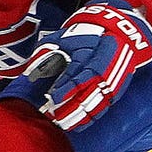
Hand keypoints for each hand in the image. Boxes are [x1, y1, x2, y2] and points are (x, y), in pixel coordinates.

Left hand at [23, 0, 151, 130]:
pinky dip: (96, 113)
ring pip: (100, 98)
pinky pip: (108, 101)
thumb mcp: (63, 37)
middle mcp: (104, 64)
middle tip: (57, 118)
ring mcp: (115, 74)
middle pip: (90, 90)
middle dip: (74, 106)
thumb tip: (31, 72)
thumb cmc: (84, 33)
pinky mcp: (119, 83)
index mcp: (91, 50)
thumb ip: (47, 54)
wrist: (119, 26)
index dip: (67, 87)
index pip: (78, 73)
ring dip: (84, 114)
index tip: (53, 98)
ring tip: (68, 125)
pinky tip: (84, 123)